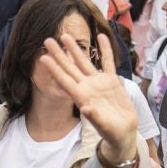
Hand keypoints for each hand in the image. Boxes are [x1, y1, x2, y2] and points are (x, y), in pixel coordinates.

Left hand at [40, 32, 138, 163]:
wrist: (123, 132)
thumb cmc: (111, 132)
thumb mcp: (104, 126)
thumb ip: (95, 117)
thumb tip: (86, 108)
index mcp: (81, 97)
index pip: (64, 80)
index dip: (54, 69)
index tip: (43, 57)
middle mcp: (87, 87)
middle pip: (69, 67)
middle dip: (59, 54)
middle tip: (47, 40)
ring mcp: (98, 83)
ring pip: (85, 62)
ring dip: (75, 49)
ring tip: (65, 35)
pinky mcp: (112, 81)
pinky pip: (108, 62)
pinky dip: (105, 49)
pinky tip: (101, 36)